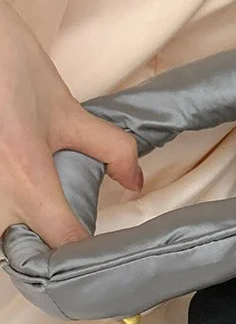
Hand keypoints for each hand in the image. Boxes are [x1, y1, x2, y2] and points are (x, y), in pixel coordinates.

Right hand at [0, 0, 141, 247]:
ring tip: (50, 223)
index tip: (104, 253)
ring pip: (3, 236)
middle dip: (53, 252)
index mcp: (25, 180)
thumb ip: (112, 150)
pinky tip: (24, 206)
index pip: (64, 242)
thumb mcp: (67, 111)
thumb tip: (135, 181)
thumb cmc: (8, 69)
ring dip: (26, 235)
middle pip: (27, 250)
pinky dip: (8, 217)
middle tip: (78, 244)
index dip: (88, 253)